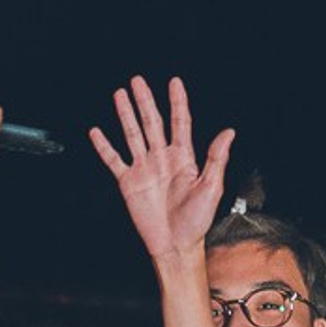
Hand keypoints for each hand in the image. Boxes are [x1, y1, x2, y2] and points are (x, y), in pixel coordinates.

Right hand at [89, 74, 233, 263]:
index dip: (177, 101)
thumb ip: (216, 158)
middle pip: (152, 122)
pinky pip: (114, 160)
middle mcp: (162, 159)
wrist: (174, 245)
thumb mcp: (211, 187)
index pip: (179, 122)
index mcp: (183, 157)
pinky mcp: (128, 183)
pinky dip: (104, 146)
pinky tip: (97, 132)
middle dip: (144, 101)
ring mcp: (144, 169)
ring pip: (132, 135)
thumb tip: (228, 132)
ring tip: (119, 95)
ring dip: (125, 115)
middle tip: (137, 81)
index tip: (174, 82)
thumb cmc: (196, 221)